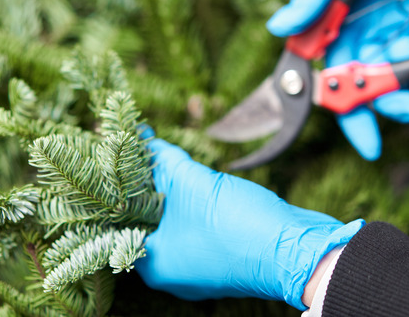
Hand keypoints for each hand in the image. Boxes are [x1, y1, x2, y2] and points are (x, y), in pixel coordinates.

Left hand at [135, 133, 363, 309]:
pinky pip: (197, 226)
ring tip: (162, 157)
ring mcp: (200, 266)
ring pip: (174, 222)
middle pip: (147, 222)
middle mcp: (173, 270)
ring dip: (170, 192)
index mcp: (155, 263)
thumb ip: (165, 161)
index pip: (118, 223)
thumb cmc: (238, 225)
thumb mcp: (195, 184)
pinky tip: (192, 176)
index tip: (111, 160)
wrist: (297, 249)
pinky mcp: (223, 255)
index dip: (114, 189)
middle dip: (144, 186)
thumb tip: (144, 138)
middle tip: (138, 153)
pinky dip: (193, 203)